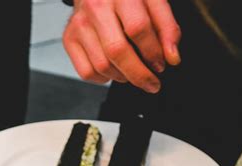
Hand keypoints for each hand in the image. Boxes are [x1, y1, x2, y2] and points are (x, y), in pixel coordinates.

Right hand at [63, 0, 180, 91]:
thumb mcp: (151, 1)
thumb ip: (166, 26)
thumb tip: (172, 56)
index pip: (138, 28)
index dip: (153, 52)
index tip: (161, 65)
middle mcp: (96, 7)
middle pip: (117, 51)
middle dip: (139, 74)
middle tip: (151, 82)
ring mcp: (80, 25)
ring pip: (103, 66)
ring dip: (123, 77)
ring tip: (132, 70)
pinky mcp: (69, 39)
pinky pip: (87, 73)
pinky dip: (104, 78)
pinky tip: (112, 68)